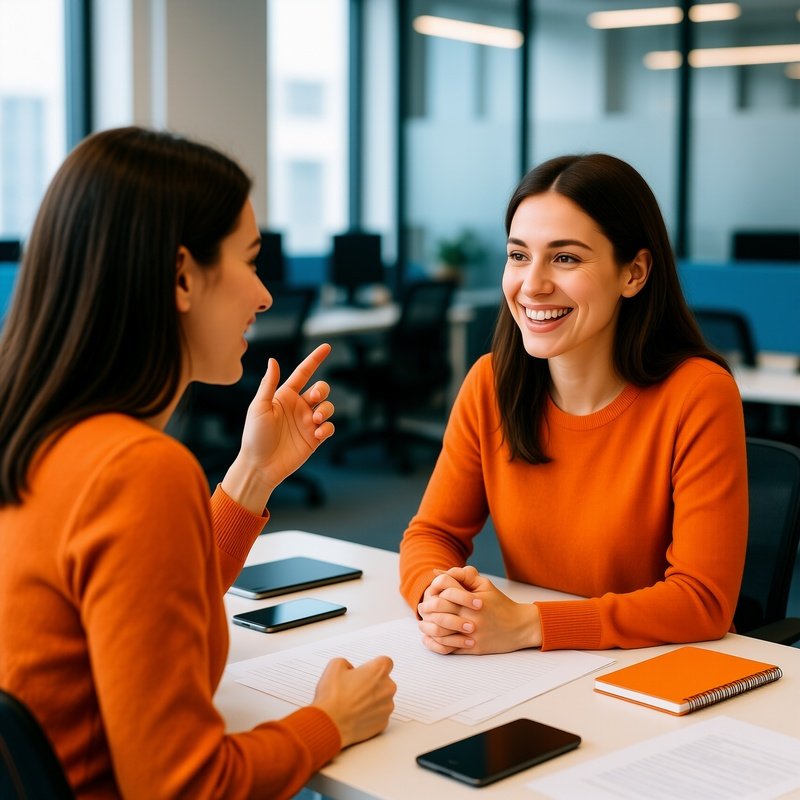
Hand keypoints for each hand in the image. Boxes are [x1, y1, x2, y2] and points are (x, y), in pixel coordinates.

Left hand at [222, 343, 334, 512]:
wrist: (259, 466)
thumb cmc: (254, 436)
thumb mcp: (259, 407)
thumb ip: (268, 384)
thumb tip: (273, 360)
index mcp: (285, 395)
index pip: (304, 372)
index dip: (315, 359)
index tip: (327, 346)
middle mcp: (298, 406)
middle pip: (321, 389)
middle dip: (323, 389)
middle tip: (316, 397)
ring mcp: (307, 422)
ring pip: (328, 407)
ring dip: (326, 410)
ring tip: (315, 419)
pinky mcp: (314, 438)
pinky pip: (329, 427)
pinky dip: (327, 428)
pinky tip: (317, 433)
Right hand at [312, 656, 395, 747]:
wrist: (330, 724)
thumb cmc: (333, 697)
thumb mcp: (335, 665)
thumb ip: (348, 663)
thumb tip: (350, 670)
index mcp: (379, 671)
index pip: (386, 662)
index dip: (374, 666)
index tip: (367, 670)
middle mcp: (388, 688)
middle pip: (384, 682)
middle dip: (372, 684)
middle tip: (355, 688)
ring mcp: (387, 707)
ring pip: (383, 699)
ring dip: (372, 700)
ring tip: (353, 703)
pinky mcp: (383, 723)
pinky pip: (379, 715)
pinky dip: (371, 715)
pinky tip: (356, 714)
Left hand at [418, 567, 541, 654]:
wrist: (520, 627)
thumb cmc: (500, 604)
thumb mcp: (484, 584)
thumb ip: (462, 575)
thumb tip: (437, 572)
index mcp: (473, 599)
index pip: (445, 589)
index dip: (434, 588)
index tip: (430, 592)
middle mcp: (471, 617)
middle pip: (439, 609)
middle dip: (426, 607)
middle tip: (421, 608)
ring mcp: (471, 634)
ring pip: (440, 631)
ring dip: (427, 627)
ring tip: (423, 624)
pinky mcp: (473, 648)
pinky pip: (448, 648)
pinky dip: (435, 644)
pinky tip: (429, 639)